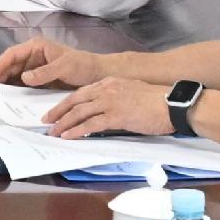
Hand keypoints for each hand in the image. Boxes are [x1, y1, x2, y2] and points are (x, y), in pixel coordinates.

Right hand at [0, 37, 128, 88]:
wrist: (98, 75)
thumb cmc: (83, 65)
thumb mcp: (65, 66)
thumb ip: (45, 72)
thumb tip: (24, 78)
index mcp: (37, 47)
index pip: (13, 54)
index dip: (0, 64)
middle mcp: (33, 57)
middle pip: (11, 66)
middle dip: (0, 77)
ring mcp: (35, 69)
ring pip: (15, 77)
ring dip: (6, 86)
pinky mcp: (39, 81)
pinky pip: (23, 86)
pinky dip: (16, 92)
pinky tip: (11, 101)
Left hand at [47, 75, 177, 138]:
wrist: (173, 104)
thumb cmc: (157, 101)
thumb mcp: (132, 92)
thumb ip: (116, 97)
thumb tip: (105, 110)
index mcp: (110, 82)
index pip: (82, 92)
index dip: (67, 102)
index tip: (56, 110)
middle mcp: (107, 89)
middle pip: (75, 100)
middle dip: (58, 111)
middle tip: (47, 121)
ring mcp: (110, 102)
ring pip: (79, 112)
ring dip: (64, 123)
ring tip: (53, 132)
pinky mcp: (116, 116)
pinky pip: (91, 124)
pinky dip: (77, 131)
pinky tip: (68, 136)